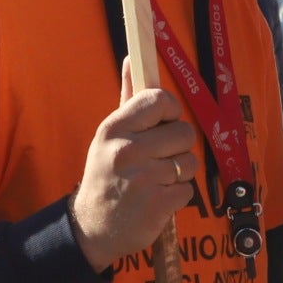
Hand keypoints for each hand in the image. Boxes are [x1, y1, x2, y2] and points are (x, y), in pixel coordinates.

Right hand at [71, 61, 201, 272]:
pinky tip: (158, 198)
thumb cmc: (105, 174)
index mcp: (114, 128)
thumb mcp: (109, 135)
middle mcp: (127, 150)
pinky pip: (188, 189)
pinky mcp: (158, 204)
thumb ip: (127, 96)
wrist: (93, 226)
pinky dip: (178, 195)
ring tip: (158, 179)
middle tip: (160, 157)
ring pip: (189, 162)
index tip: (164, 123)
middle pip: (184, 132)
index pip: (160, 100)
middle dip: (178, 147)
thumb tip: (132, 57)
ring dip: (180, 172)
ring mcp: (143, 178)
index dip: (170, 111)